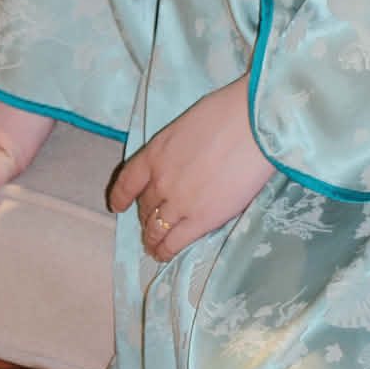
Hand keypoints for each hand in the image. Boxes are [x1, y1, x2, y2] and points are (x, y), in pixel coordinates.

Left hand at [109, 75, 274, 261]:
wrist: (251, 126)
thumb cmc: (226, 114)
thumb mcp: (186, 126)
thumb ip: (177, 149)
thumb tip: (185, 159)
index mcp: (155, 153)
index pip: (128, 180)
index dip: (121, 196)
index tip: (118, 205)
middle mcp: (160, 181)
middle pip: (145, 205)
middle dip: (146, 215)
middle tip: (151, 222)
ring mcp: (178, 203)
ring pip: (155, 228)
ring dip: (152, 238)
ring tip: (153, 246)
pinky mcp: (200, 221)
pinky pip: (174, 243)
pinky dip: (165, 251)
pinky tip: (163, 254)